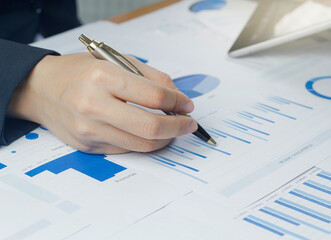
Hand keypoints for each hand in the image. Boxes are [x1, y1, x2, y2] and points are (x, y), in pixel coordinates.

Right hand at [8, 53, 197, 153]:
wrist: (41, 89)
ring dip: (166, 139)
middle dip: (178, 127)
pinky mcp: (88, 147)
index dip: (178, 102)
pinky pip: (127, 150)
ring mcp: (89, 131)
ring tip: (174, 130)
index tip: (187, 105)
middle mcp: (94, 106)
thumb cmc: (81, 72)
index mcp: (103, 77)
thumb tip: (178, 98)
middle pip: (151, 127)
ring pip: (142, 145)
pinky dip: (145, 143)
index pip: (154, 96)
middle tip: (189, 123)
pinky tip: (150, 135)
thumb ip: (150, 77)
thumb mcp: (115, 61)